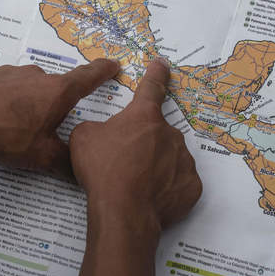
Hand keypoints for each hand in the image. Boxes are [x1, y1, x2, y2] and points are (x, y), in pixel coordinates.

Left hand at [0, 59, 118, 177]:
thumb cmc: (8, 135)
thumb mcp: (42, 156)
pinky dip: (9, 100)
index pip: (89, 77)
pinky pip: (8, 88)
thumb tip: (83, 171)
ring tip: (20, 126)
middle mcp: (39, 76)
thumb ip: (66, 162)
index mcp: (58, 92)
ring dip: (31, 102)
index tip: (113, 65)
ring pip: (31, 87)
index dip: (104, 71)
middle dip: (58, 103)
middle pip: (57, 87)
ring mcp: (13, 73)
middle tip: (51, 124)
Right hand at [69, 58, 202, 236]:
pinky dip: (167, 188)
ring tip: (136, 185)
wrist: (124, 212)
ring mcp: (184, 161)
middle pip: (158, 133)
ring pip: (171, 157)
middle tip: (126, 163)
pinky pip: (179, 183)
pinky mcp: (191, 187)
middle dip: (145, 144)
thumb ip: (95, 128)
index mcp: (144, 117)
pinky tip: (150, 198)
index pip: (151, 88)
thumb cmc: (103, 171)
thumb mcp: (83, 139)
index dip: (156, 74)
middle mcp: (170, 133)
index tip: (162, 63)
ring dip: (157, 166)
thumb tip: (100, 133)